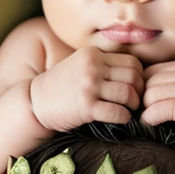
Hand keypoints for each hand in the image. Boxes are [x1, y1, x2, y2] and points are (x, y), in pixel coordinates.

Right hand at [29, 47, 143, 131]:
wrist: (34, 102)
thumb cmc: (61, 86)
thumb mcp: (80, 65)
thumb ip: (103, 65)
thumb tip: (136, 74)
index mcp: (93, 54)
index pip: (132, 62)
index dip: (140, 77)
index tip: (136, 88)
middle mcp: (92, 66)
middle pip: (134, 77)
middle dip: (139, 91)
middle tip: (135, 102)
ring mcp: (89, 86)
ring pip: (128, 94)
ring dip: (133, 106)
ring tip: (128, 110)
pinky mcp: (86, 107)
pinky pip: (118, 112)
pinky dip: (124, 118)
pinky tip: (121, 119)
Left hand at [140, 59, 174, 143]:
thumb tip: (145, 92)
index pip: (153, 71)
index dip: (146, 88)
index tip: (147, 104)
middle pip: (148, 82)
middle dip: (144, 100)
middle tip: (146, 115)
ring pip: (149, 96)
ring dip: (147, 110)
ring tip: (152, 121)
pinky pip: (155, 111)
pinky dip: (149, 120)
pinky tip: (153, 127)